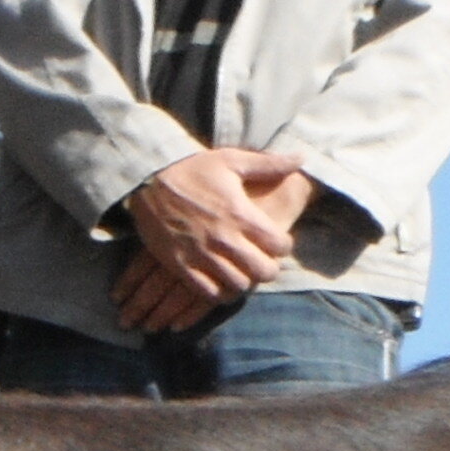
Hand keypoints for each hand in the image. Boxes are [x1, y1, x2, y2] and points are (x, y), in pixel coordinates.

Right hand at [112, 148, 311, 331]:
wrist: (147, 178)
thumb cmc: (191, 168)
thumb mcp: (231, 160)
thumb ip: (269, 164)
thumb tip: (302, 157)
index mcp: (241, 214)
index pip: (279, 245)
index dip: (284, 245)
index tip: (277, 242)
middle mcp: (225, 238)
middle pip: (264, 271)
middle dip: (269, 269)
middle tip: (263, 262)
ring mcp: (203, 254)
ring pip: (239, 286)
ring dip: (245, 281)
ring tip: (242, 272)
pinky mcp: (182, 266)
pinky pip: (209, 293)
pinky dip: (219, 292)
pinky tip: (220, 282)